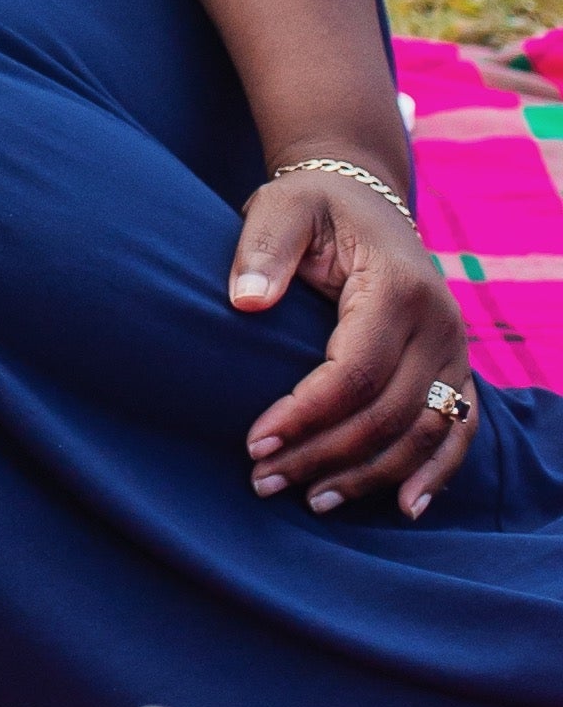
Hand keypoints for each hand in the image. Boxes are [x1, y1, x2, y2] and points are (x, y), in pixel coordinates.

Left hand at [231, 166, 476, 520]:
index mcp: (397, 288)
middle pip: (388, 413)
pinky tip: (404, 507)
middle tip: (263, 480)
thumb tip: (246, 302)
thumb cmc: (313, 206)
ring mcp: (456, 349)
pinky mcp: (457, 367)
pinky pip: (459, 429)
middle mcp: (440, 323)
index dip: (305, 415)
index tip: (254, 443)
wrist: (363, 199)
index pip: (354, 372)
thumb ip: (264, 249)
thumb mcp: (282, 206)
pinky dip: (436, 472)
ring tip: (310, 500)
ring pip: (424, 432)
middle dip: (324, 456)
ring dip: (369, 475)